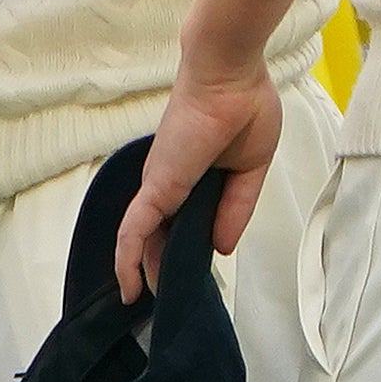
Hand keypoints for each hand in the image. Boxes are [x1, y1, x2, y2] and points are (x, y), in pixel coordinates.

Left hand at [113, 63, 279, 303]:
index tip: (189, 277)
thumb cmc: (245, 110)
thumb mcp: (250, 172)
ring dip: (141, 270)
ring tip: (140, 303)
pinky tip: (129, 284)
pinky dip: (129, 257)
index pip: (184, 222)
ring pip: (142, 236)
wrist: (230, 78)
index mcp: (197, 177)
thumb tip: (220, 248)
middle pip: (158, 234)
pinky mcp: (157, 184)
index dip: (184, 250)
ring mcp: (160, 184)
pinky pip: (136, 226)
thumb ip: (235, 210)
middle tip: (162, 301)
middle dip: (159, 268)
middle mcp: (171, 182)